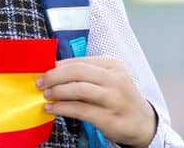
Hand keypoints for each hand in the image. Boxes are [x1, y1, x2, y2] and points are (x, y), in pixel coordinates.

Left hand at [36, 56, 155, 146]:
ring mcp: (114, 99)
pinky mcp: (109, 118)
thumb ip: (85, 74)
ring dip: (58, 91)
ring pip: (80, 89)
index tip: (42, 71)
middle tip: (40, 83)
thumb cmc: (119, 98)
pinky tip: (52, 108)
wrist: (143, 122)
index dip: (57, 66)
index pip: (79, 61)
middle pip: (78, 72)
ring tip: (45, 95)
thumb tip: (52, 71)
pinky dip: (62, 108)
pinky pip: (80, 110)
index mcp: (112, 65)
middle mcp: (115, 79)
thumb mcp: (108, 79)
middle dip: (54, 76)